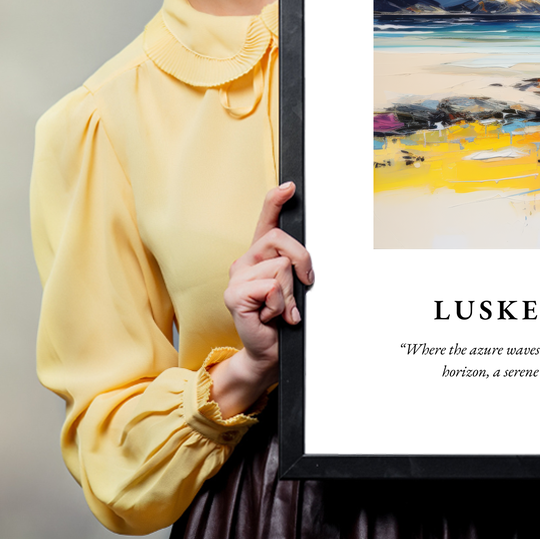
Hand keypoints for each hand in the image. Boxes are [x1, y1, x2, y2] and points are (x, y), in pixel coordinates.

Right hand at [209, 182, 313, 416]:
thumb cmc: (282, 318)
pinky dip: (280, 305)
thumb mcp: (294, 286)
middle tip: (303, 285)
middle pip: (281, 240)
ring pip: (281, 267)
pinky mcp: (234, 295)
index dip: (276, 200)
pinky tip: (271, 316)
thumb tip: (305, 259)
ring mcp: (236, 278)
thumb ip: (295, 266)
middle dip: (302, 262)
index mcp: (260, 255)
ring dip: (290, 293)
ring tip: (281, 309)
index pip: (266, 220)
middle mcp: (245, 261)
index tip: (290, 186)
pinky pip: (271, 287)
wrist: (269, 351)